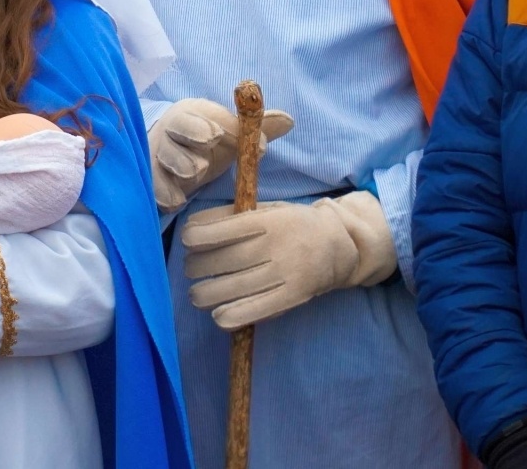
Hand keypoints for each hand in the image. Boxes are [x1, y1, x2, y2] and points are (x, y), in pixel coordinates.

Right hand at [148, 98, 292, 211]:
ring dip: (178, 166)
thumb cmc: (203, 142)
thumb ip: (254, 129)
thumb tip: (289, 120)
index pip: (195, 116)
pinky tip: (177, 201)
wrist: (169, 155)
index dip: (211, 126)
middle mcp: (169, 133)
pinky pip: (154, 187)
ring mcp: (156, 157)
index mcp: (189, 115)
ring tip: (194, 175)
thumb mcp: (228, 134)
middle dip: (189, 142)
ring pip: (161, 160)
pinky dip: (165, 194)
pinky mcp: (151, 180)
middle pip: (173, 133)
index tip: (222, 137)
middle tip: (206, 153)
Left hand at [182, 191, 395, 329]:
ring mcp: (285, 274)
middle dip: (196, 267)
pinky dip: (230, 316)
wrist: (338, 246)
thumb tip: (192, 227)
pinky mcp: (291, 297)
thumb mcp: (266, 210)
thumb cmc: (292, 224)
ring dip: (205, 294)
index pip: (223, 230)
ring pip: (234, 289)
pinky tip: (218, 315)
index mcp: (268, 220)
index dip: (196, 236)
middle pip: (223, 261)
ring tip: (198, 293)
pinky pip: (255, 311)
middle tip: (191, 268)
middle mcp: (276, 247)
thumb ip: (232, 216)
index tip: (188, 240)